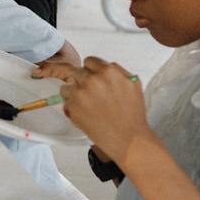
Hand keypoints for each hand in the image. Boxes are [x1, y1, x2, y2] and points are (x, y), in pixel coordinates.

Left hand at [31, 57, 152, 165]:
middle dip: (82, 82)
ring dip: (74, 94)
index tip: (94, 79)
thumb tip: (103, 66)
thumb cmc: (132, 113)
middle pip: (76, 72)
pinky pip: (66, 102)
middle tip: (90, 94)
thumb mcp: (133, 84)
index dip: (91, 71)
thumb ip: (117, 71)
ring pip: (67, 87)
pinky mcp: (72, 106)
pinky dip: (73, 108)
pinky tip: (86, 115)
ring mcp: (80, 93)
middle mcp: (93, 79)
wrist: (127, 138)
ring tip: (88, 106)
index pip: (89, 61)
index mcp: (109, 71)